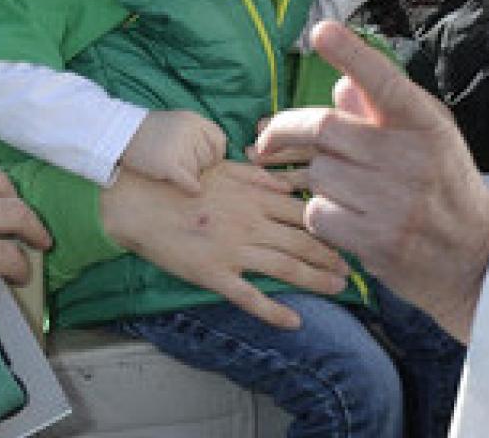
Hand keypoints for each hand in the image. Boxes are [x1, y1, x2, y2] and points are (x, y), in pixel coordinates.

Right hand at [100, 161, 349, 329]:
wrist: (137, 200)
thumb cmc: (177, 180)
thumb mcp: (221, 167)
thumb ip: (257, 176)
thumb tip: (289, 184)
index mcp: (253, 196)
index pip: (303, 212)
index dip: (329, 225)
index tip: (347, 233)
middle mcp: (250, 223)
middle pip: (303, 242)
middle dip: (331, 257)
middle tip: (351, 269)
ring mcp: (233, 251)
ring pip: (286, 268)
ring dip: (316, 280)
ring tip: (338, 288)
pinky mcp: (214, 274)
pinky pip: (250, 297)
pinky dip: (274, 312)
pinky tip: (294, 322)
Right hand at [120, 109, 226, 195]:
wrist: (121, 134)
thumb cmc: (150, 131)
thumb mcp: (177, 122)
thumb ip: (197, 134)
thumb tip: (218, 158)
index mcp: (193, 119)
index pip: (219, 141)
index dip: (216, 154)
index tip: (207, 162)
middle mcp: (189, 131)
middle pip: (209, 159)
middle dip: (200, 166)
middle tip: (183, 165)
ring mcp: (179, 147)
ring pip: (198, 172)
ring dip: (189, 175)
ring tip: (173, 169)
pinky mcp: (168, 164)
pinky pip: (190, 182)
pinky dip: (192, 188)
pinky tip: (191, 190)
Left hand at [252, 22, 488, 340]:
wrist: (475, 258)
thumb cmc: (443, 186)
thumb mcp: (429, 137)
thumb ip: (385, 108)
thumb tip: (339, 84)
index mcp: (425, 124)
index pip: (383, 81)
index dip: (351, 54)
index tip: (322, 32)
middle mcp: (411, 158)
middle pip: (324, 127)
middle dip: (285, 129)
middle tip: (267, 137)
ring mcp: (393, 202)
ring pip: (317, 172)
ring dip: (315, 178)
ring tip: (343, 188)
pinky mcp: (376, 241)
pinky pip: (317, 213)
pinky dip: (319, 213)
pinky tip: (345, 218)